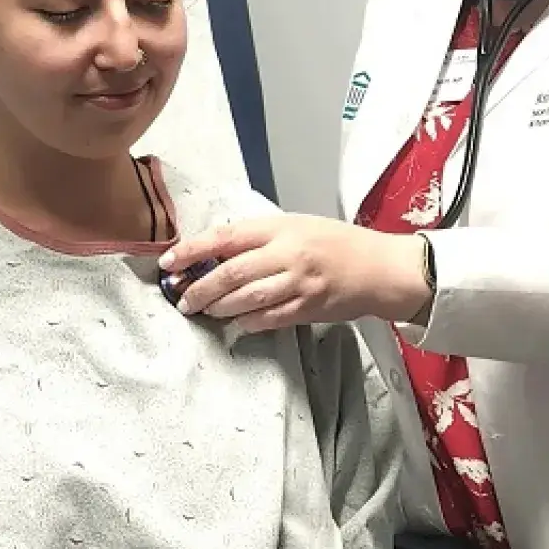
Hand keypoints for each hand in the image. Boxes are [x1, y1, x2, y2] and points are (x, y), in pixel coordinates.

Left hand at [161, 213, 429, 332]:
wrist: (379, 268)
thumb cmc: (338, 244)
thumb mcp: (298, 225)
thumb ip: (260, 237)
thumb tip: (216, 253)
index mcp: (281, 228)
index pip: (226, 236)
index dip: (192, 250)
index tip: (169, 262)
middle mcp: (288, 254)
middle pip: (231, 272)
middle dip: (200, 288)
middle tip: (182, 298)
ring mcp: (298, 283)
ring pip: (246, 298)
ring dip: (219, 307)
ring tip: (203, 310)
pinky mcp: (308, 308)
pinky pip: (268, 319)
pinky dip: (247, 322)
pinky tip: (236, 323)